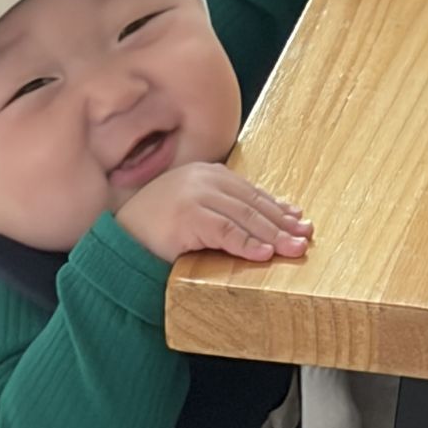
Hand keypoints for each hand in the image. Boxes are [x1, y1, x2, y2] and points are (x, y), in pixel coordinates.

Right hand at [114, 162, 312, 263]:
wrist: (121, 240)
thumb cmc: (156, 229)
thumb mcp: (193, 210)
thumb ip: (223, 209)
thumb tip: (267, 222)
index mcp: (204, 173)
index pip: (250, 191)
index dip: (277, 207)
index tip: (299, 220)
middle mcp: (201, 179)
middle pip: (252, 202)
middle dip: (282, 222)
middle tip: (306, 238)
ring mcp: (194, 195)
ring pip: (244, 216)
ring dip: (273, 235)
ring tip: (294, 249)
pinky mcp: (188, 216)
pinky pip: (226, 232)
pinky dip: (248, 244)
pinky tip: (265, 254)